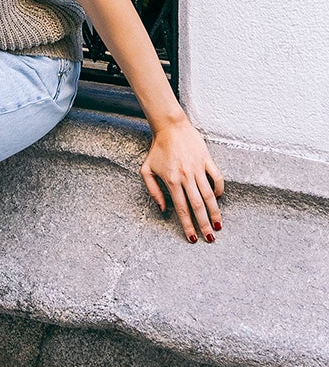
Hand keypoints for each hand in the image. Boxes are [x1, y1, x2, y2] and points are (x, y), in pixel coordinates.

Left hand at [140, 117, 224, 242]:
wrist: (170, 127)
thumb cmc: (157, 149)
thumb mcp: (146, 170)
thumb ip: (153, 191)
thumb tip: (162, 210)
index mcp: (171, 181)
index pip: (181, 208)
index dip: (187, 225)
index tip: (192, 238)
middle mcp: (186, 177)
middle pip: (197, 206)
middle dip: (203, 225)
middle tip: (209, 239)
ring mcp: (197, 168)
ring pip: (209, 195)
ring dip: (214, 212)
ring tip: (218, 226)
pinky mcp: (206, 160)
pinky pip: (217, 178)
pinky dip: (220, 190)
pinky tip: (218, 199)